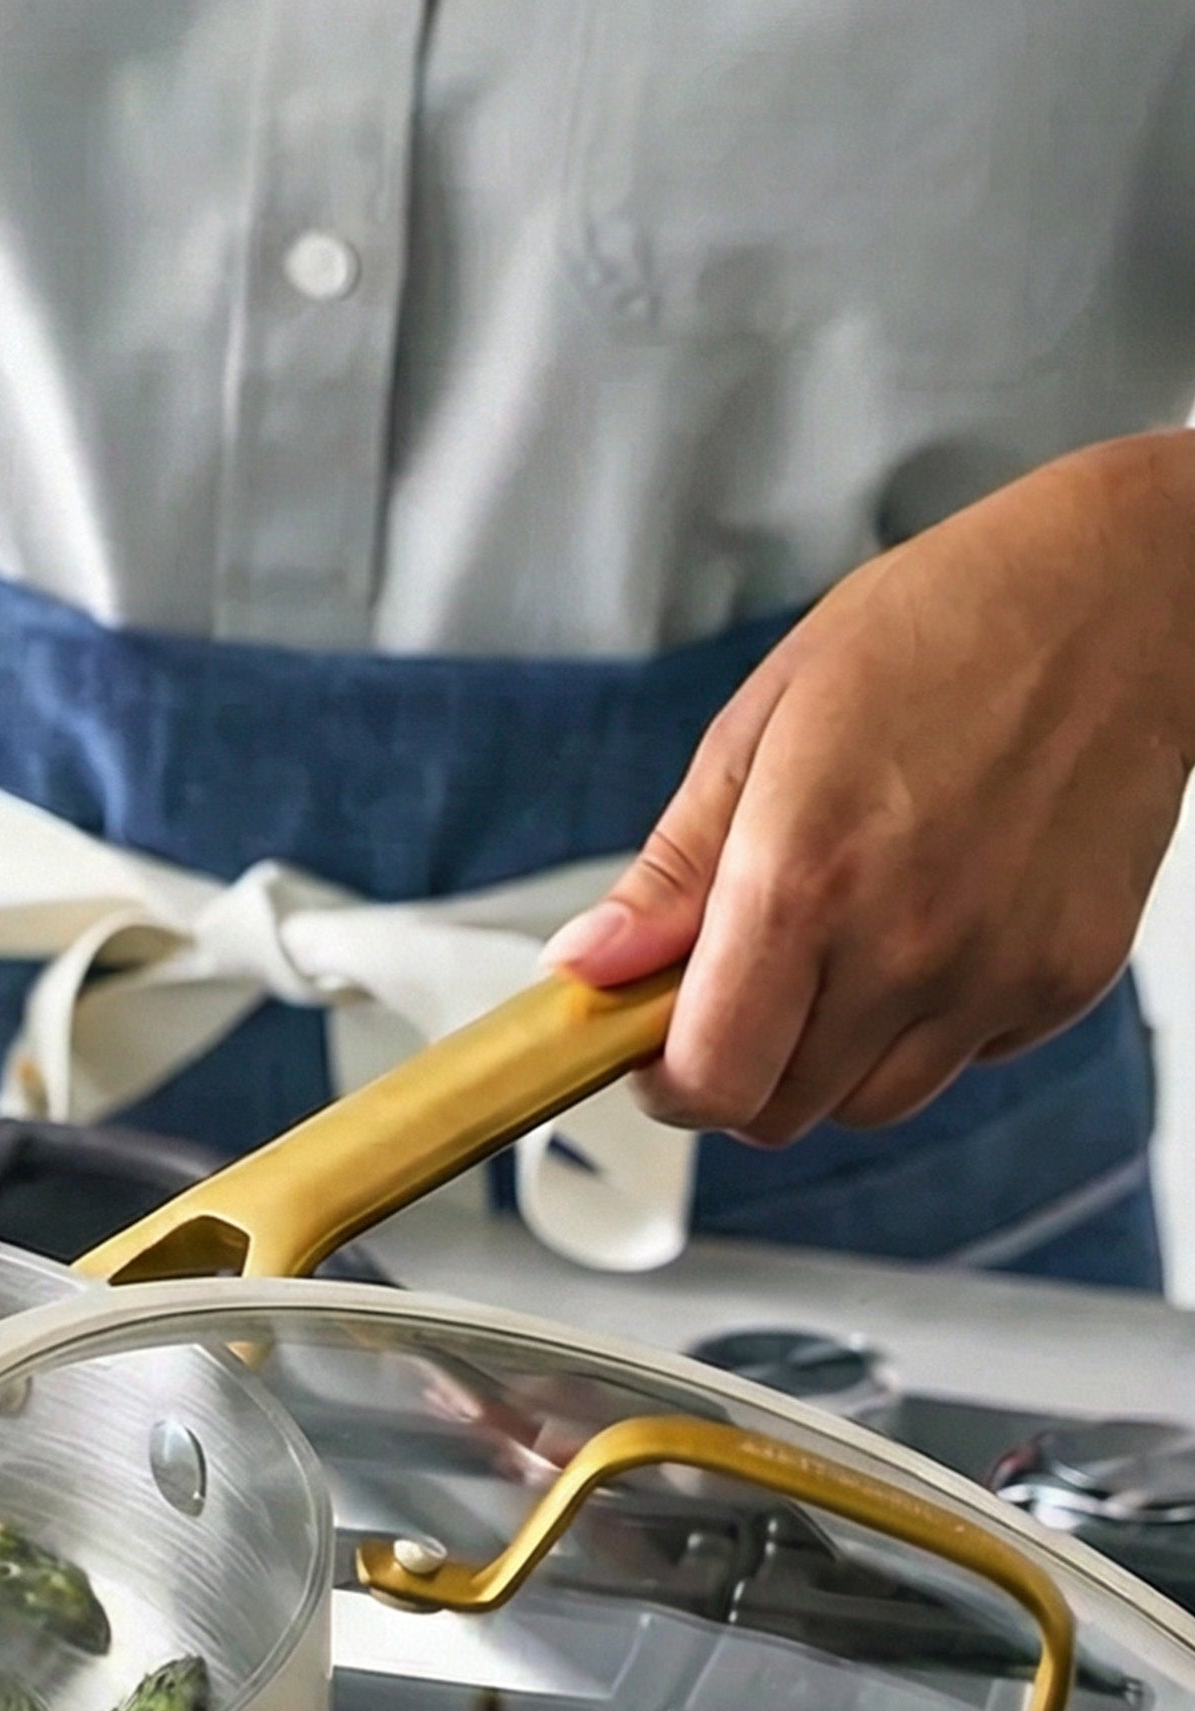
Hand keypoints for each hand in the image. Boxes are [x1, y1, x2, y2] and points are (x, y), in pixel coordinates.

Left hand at [544, 430, 1194, 1143]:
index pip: (710, 1079)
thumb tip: (585, 968)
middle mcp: (904, 946)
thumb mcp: (758, 729)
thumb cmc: (935, 634)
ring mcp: (995, 973)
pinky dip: (923, 1026)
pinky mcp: (1066, 980)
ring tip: (835, 949)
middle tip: (735, 985)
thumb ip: (670, 873)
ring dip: (827, 1059)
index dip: (663, 1081)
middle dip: (736, 1067)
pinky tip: (927, 926)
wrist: (1125, 598)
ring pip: (869, 1105)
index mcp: (803, 879)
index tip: (649, 1040)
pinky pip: (960, 1061)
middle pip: (779, 1112)